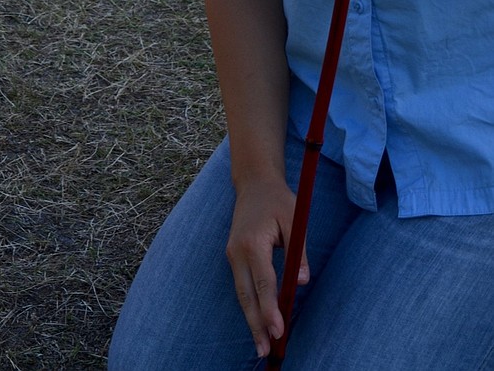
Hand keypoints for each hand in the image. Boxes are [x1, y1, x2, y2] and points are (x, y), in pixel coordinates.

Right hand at [226, 178, 308, 358]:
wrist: (254, 183)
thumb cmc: (277, 200)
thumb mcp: (295, 219)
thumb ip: (299, 251)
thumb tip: (302, 283)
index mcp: (253, 242)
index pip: (263, 282)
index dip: (270, 309)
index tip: (279, 331)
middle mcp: (237, 251)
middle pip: (246, 295)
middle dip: (256, 324)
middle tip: (265, 350)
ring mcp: (232, 254)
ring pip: (241, 293)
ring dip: (251, 319)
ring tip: (261, 345)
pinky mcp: (233, 257)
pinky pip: (241, 286)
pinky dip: (249, 305)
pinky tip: (256, 322)